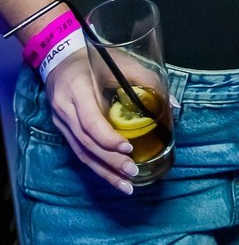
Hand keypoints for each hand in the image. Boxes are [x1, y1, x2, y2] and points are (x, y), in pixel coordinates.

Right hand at [44, 50, 139, 193]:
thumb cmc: (94, 58)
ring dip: (104, 171)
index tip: (129, 148)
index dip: (108, 138)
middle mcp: (65, 109)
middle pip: (86, 142)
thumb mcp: (119, 61)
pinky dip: (97, 165)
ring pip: (81, 153)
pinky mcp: (63, 130)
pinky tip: (112, 176)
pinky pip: (80, 151)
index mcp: (77, 89)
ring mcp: (61, 122)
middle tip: (133, 173)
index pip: (90, 121)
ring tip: (126, 186)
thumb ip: (145, 79)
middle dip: (110, 161)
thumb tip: (172, 104)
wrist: (60, 58)